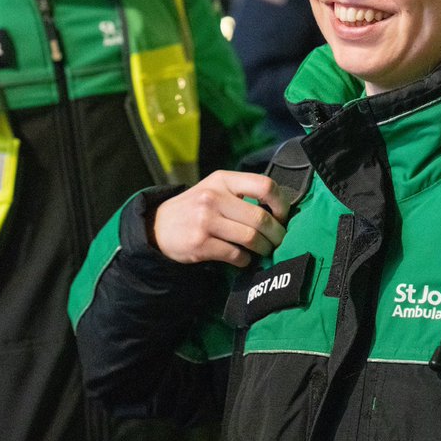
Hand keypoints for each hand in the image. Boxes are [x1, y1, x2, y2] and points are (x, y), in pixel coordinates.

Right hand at [152, 171, 289, 266]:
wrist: (158, 226)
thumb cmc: (195, 208)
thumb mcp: (215, 188)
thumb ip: (242, 194)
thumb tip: (280, 212)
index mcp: (222, 179)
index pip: (265, 185)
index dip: (281, 203)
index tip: (282, 216)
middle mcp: (214, 196)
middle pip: (261, 218)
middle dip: (276, 234)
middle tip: (279, 241)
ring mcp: (206, 220)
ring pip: (251, 238)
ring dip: (263, 248)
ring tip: (263, 250)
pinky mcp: (200, 244)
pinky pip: (236, 255)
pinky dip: (245, 260)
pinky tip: (242, 258)